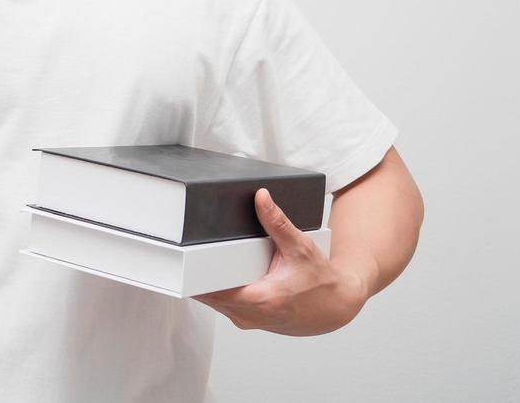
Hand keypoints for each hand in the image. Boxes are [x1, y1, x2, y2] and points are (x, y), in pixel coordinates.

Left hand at [192, 188, 368, 335]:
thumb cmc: (321, 280)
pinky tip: (217, 273)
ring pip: (215, 302)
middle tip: (187, 250)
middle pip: (208, 296)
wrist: (338, 306)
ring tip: (199, 259)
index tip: (181, 260)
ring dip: (207, 283)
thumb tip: (261, 198)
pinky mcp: (250, 320)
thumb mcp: (300, 247)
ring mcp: (250, 321)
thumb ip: (277, 222)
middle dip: (198, 274)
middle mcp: (251, 316)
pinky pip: (225, 306)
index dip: (194, 276)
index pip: (212, 291)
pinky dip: (219, 290)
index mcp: (261, 300)